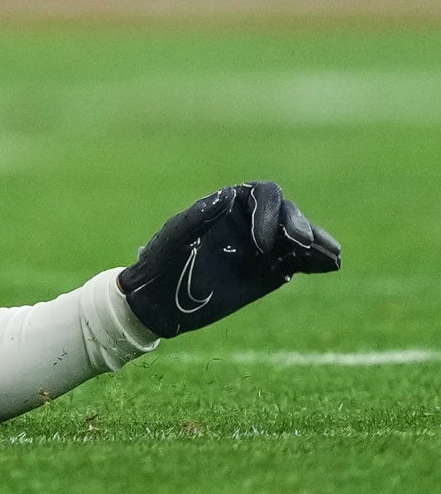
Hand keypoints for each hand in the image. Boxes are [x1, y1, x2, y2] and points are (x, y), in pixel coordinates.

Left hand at [121, 181, 340, 337]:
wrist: (161, 299)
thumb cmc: (162, 262)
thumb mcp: (175, 238)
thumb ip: (200, 217)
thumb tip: (227, 194)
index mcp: (227, 205)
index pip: (263, 195)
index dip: (272, 212)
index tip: (264, 242)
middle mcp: (250, 221)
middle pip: (287, 213)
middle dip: (299, 225)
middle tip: (303, 244)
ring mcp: (263, 247)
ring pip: (298, 238)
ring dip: (316, 244)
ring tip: (332, 256)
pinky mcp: (269, 271)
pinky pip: (298, 262)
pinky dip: (315, 262)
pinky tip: (330, 265)